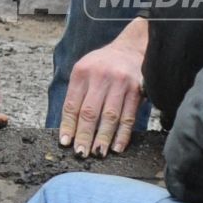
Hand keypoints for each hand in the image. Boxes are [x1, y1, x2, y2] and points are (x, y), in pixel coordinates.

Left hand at [59, 19, 145, 157]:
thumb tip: (69, 128)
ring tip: (98, 153)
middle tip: (81, 153)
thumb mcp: (85, 70)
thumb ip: (77, 94)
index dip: (68, 126)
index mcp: (82, 72)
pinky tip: (117, 147)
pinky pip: (128, 116)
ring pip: (110, 116)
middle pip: (90, 112)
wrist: (131, 48)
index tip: (65, 143)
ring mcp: (120, 83)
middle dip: (84, 136)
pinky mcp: (137, 90)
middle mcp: (100, 77)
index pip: (72, 104)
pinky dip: (122, 134)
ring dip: (103, 138)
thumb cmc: (104, 64)